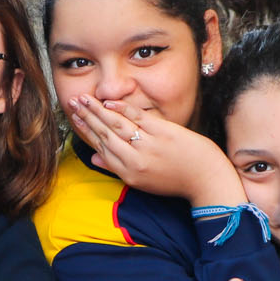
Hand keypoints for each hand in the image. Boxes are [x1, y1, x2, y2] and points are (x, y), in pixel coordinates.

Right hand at [65, 96, 242, 205]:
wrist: (206, 180)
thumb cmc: (176, 180)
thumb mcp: (143, 182)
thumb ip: (117, 169)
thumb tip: (94, 159)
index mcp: (128, 173)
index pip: (101, 148)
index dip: (86, 131)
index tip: (75, 118)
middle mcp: (135, 161)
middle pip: (105, 134)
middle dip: (87, 116)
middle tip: (73, 102)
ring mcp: (149, 146)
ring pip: (117, 125)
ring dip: (98, 110)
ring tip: (85, 98)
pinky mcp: (163, 133)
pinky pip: (138, 118)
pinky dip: (122, 109)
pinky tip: (109, 102)